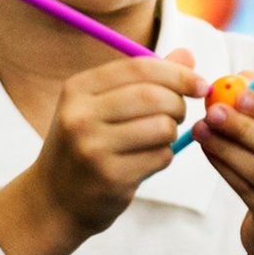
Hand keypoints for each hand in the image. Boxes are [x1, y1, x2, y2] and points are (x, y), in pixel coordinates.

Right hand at [10, 50, 204, 254]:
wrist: (54, 199)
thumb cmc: (85, 145)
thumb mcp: (101, 106)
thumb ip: (144, 80)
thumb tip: (188, 55)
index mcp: (78, 89)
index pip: (139, 67)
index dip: (177, 73)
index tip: (200, 84)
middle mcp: (80, 115)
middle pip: (154, 96)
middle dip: (178, 103)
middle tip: (179, 114)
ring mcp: (93, 148)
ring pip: (162, 127)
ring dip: (171, 133)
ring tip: (158, 138)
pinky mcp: (110, 177)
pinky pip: (160, 157)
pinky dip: (163, 156)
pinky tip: (146, 161)